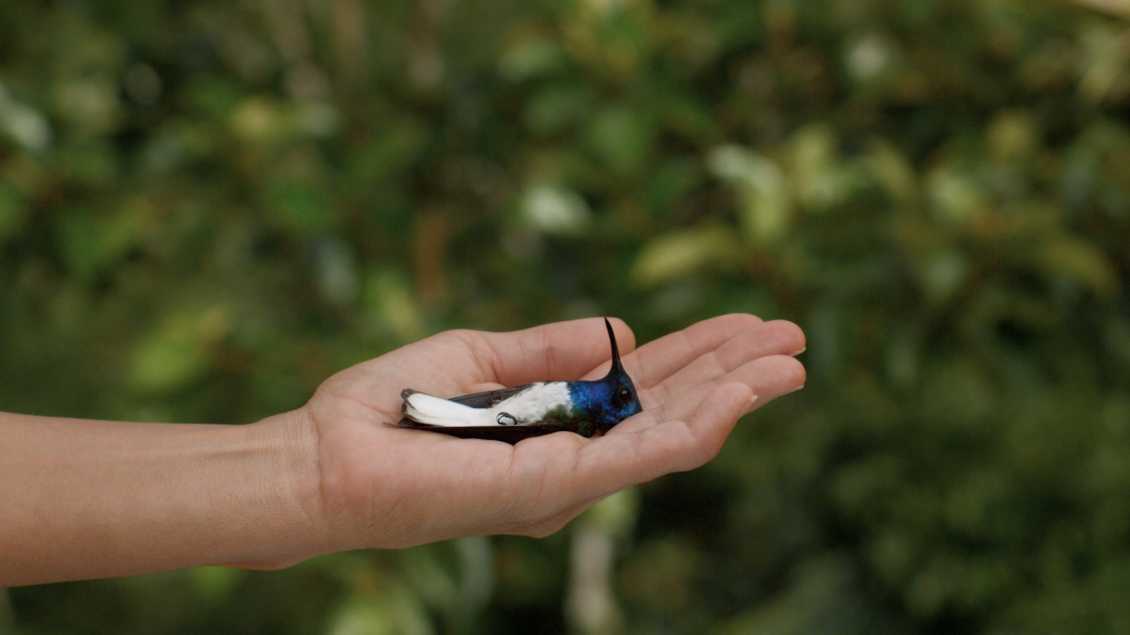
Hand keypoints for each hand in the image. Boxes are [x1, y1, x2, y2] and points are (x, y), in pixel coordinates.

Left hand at [301, 315, 805, 551]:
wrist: (328, 457)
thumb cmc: (389, 408)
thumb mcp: (481, 357)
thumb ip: (550, 350)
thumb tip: (622, 332)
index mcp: (559, 425)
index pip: (647, 387)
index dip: (702, 353)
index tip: (752, 323)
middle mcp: (575, 459)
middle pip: (673, 410)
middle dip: (736, 372)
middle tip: (794, 336)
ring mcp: (569, 477)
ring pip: (674, 436)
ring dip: (735, 397)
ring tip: (790, 361)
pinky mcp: (554, 487)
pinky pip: (639, 456)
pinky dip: (695, 423)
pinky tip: (739, 394)